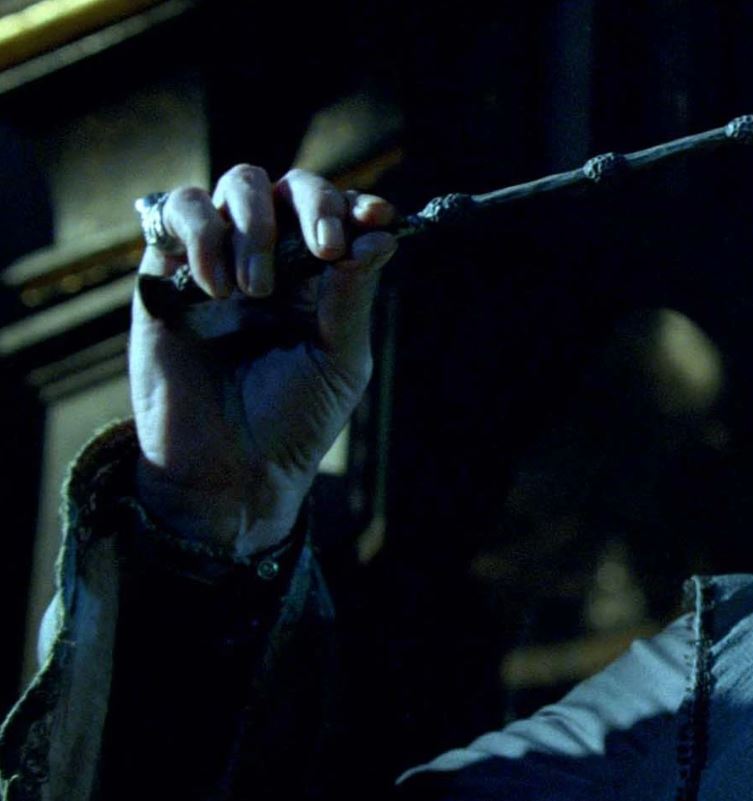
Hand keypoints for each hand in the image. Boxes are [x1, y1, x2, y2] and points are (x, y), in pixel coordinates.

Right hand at [131, 166, 397, 554]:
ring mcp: (220, 259)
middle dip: (313, 204)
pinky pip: (178, 209)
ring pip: (237, 184)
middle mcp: (273, 259)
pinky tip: (217, 286)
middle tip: (323, 249)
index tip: (375, 216)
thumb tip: (379, 235)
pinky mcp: (166, 270)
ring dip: (255, 223)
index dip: (356, 205)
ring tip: (255, 290)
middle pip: (290, 186)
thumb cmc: (291, 421)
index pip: (340, 214)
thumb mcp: (340, 361)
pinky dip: (202, 231)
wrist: (228, 470)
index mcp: (321, 277)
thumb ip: (353, 297)